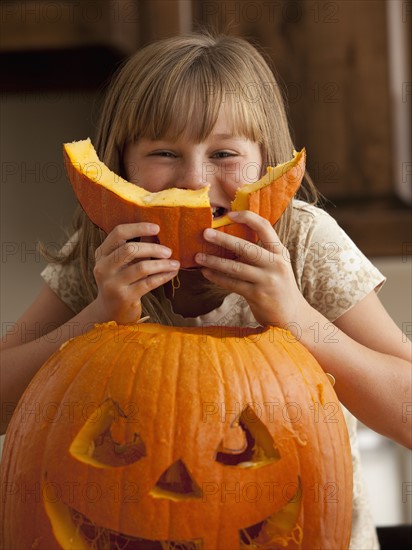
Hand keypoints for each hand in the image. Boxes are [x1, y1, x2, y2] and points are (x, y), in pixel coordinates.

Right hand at [92, 223, 179, 323]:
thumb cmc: (121, 281)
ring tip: (175, 263)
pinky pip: (149, 283)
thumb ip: (138, 246)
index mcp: (102, 253)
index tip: (157, 228)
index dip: (138, 228)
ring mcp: (112, 283)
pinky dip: (163, 276)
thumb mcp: (124, 263)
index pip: (118, 233)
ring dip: (162, 264)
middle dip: (153, 248)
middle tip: (169, 251)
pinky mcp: (124, 297)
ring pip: (141, 267)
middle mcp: (103, 267)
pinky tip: (172, 273)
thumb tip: (157, 230)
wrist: (110, 312)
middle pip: (130, 249)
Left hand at [195, 211, 311, 328]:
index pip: (265, 227)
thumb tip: (231, 240)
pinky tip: (206, 273)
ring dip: (214, 261)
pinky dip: (217, 278)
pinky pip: (232, 284)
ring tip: (198, 256)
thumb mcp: (277, 265)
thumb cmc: (279, 287)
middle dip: (223, 239)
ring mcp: (266, 280)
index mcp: (280, 252)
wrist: (293, 316)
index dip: (247, 217)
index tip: (229, 214)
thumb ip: (262, 253)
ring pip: (235, 267)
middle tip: (205, 233)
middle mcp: (275, 264)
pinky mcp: (257, 296)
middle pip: (246, 247)